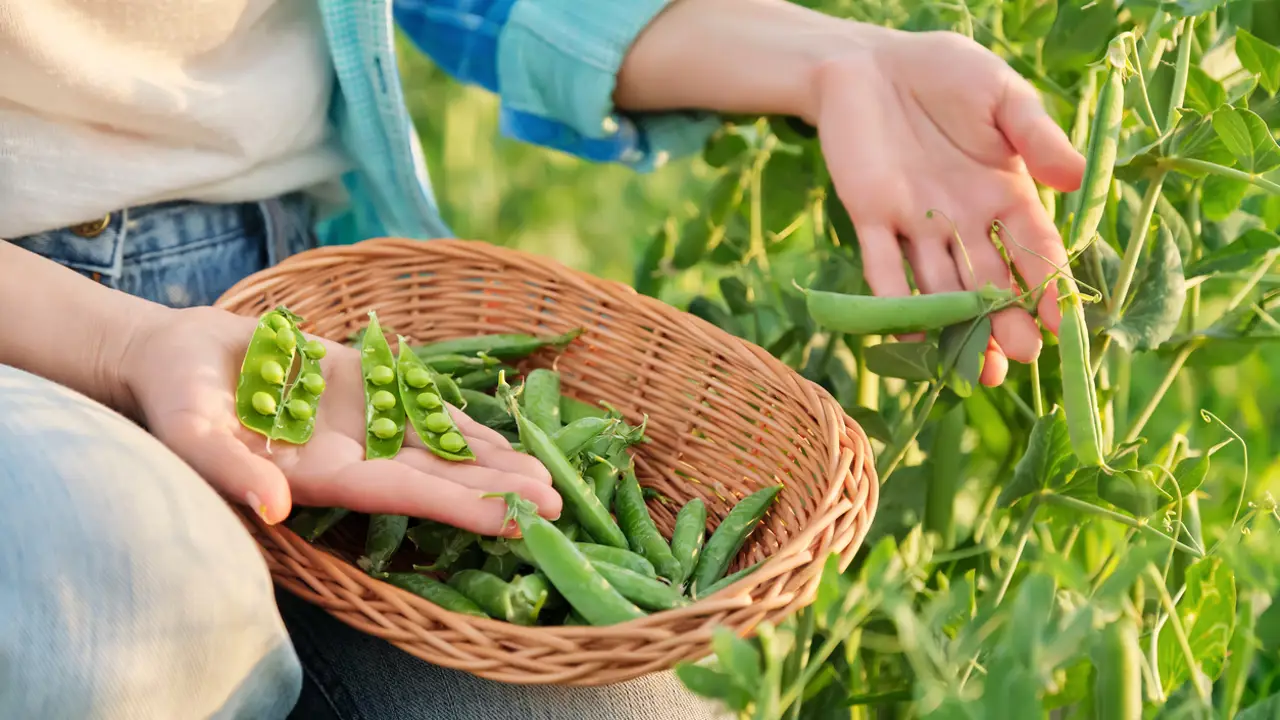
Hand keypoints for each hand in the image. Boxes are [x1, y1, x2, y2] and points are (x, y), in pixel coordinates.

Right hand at [121, 307, 559, 533]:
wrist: (177, 358)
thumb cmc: (175, 400)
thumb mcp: (191, 434)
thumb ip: (232, 471)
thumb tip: (274, 507)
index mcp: (321, 476)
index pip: (402, 496)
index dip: (458, 507)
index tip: (515, 522)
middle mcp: (353, 457)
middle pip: (437, 479)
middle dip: (495, 493)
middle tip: (558, 506)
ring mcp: (365, 424)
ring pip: (441, 447)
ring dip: (493, 464)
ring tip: (551, 479)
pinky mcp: (368, 387)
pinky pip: (426, 407)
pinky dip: (467, 423)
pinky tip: (510, 438)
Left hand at [811, 27, 1085, 384]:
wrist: (869, 61)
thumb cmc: (945, 71)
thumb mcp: (1001, 95)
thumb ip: (1035, 135)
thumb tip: (1074, 179)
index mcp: (1004, 192)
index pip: (1033, 247)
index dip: (1048, 284)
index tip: (1060, 323)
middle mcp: (963, 219)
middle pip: (988, 281)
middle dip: (1003, 321)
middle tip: (1019, 361)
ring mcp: (915, 223)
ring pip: (940, 286)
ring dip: (957, 328)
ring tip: (977, 370)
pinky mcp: (869, 217)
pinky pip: (882, 267)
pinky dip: (893, 303)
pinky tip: (910, 340)